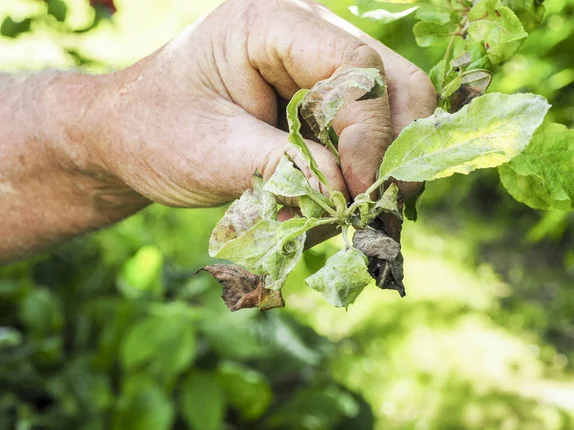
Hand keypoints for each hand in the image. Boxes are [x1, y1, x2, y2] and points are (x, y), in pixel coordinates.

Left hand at [88, 0, 436, 208]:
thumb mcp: (213, 152)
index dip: (370, 133)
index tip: (358, 193)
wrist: (132, 140)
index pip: (356, 66)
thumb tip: (347, 194)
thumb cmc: (156, 134)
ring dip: (378, 169)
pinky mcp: (321, 104)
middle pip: (394, 83)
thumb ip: (284, 167)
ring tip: (348, 216)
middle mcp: (308, 36)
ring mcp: (319, 70)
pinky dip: (359, 176)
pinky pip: (364, 138)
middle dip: (391, 151)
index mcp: (272, 22)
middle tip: (376, 211)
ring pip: (390, 113)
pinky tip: (333, 207)